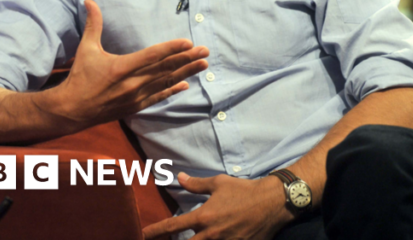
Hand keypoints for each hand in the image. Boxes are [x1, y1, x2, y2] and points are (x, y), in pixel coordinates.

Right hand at [55, 0, 209, 127]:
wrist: (72, 110)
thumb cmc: (80, 77)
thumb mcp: (86, 49)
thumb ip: (93, 25)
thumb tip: (89, 1)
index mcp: (121, 67)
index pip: (152, 55)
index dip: (171, 48)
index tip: (188, 42)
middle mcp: (132, 83)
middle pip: (165, 69)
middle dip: (187, 59)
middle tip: (205, 51)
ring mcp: (136, 96)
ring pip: (166, 83)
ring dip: (186, 73)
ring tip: (203, 64)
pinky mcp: (136, 106)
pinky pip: (158, 97)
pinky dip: (172, 91)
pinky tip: (185, 85)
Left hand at [142, 173, 295, 239]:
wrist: (272, 202)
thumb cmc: (244, 191)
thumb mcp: (219, 183)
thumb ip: (196, 184)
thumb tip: (179, 178)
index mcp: (203, 217)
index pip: (171, 226)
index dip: (153, 231)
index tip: (141, 234)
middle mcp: (210, 234)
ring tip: (192, 239)